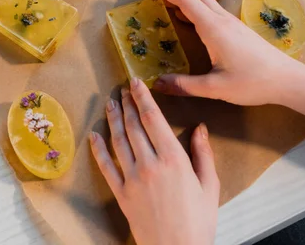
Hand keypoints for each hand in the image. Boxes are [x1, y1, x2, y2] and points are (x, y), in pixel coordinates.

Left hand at [90, 78, 218, 244]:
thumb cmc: (198, 221)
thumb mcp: (210, 185)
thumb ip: (203, 154)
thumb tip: (200, 128)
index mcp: (174, 159)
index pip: (153, 119)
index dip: (142, 97)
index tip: (136, 82)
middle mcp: (150, 164)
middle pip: (133, 126)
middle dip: (127, 104)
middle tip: (122, 89)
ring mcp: (132, 178)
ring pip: (118, 141)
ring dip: (112, 120)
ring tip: (110, 103)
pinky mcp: (121, 193)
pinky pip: (106, 167)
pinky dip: (99, 150)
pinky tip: (94, 136)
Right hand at [146, 0, 304, 136]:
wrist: (287, 80)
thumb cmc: (253, 82)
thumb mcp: (215, 88)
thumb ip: (184, 85)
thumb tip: (157, 84)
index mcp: (213, 28)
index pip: (185, 0)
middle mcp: (221, 19)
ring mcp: (230, 22)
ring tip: (165, 2)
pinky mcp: (236, 29)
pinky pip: (210, 9)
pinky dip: (194, 6)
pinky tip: (188, 19)